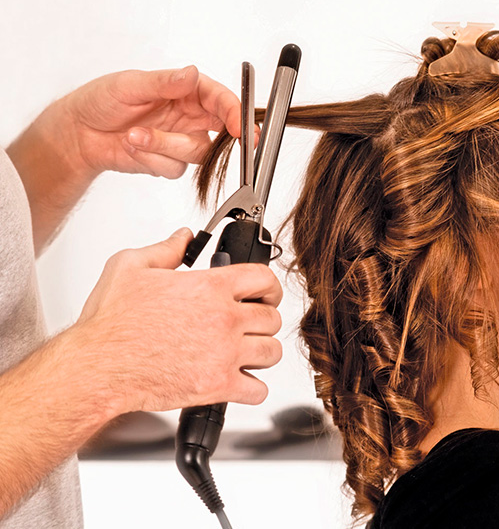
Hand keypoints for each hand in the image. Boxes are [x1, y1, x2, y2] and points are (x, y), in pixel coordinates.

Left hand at [57, 65, 245, 178]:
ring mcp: (182, 141)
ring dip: (165, 146)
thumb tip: (191, 75)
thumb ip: (165, 83)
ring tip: (134, 135)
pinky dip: (152, 159)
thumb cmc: (101, 101)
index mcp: (187, 92)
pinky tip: (132, 146)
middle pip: (223, 131)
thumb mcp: (130, 85)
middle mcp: (190, 117)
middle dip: (229, 138)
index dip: (235, 112)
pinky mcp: (170, 162)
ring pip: (197, 153)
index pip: (221, 100)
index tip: (238, 126)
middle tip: (225, 139)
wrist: (80, 133)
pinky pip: (175, 168)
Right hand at [74, 228, 282, 413]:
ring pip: (272, 352)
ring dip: (263, 352)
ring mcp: (224, 353)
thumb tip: (184, 238)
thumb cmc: (110, 324)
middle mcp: (224, 319)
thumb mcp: (130, 267)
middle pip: (272, 318)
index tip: (266, 294)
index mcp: (210, 287)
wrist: (97, 368)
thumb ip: (165, 249)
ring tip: (248, 352)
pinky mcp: (218, 385)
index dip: (269, 286)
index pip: (264, 279)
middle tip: (252, 326)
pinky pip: (258, 390)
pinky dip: (254, 388)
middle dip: (264, 321)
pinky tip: (241, 381)